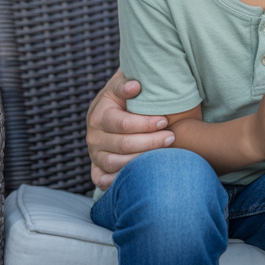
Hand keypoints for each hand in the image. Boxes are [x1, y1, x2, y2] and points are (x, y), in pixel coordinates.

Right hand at [86, 70, 173, 189]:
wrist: (117, 109)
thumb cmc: (127, 96)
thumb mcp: (124, 83)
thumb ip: (126, 83)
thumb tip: (135, 87)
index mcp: (98, 114)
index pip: (122, 124)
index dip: (145, 124)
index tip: (165, 121)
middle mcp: (93, 136)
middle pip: (121, 145)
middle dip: (150, 142)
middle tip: (171, 137)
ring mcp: (94, 154)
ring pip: (114, 164)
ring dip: (141, 161)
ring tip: (164, 154)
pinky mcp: (97, 168)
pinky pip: (102, 179)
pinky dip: (116, 181)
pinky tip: (138, 176)